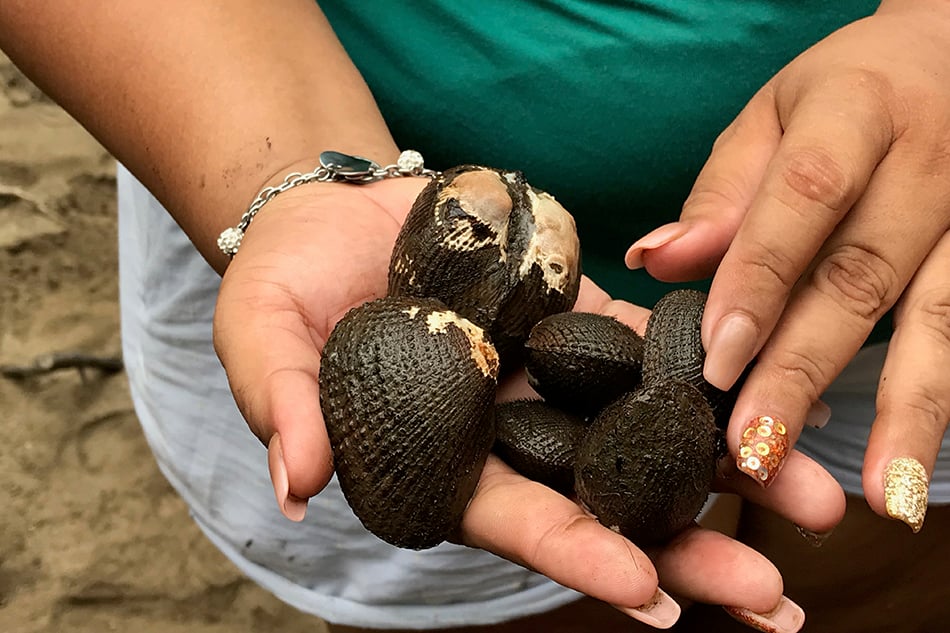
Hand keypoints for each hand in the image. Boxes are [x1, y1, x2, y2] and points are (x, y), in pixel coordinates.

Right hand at [212, 179, 841, 629]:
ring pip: (643, 427)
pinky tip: (768, 385)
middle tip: (770, 596)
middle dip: (684, 548)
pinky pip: (643, 338)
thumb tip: (293, 488)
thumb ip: (284, 410)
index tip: (648, 594)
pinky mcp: (574, 308)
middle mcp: (506, 428)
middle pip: (603, 497)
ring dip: (724, 462)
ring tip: (813, 500)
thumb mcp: (264, 343)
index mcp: (439, 460)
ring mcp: (546, 370)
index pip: (513, 519)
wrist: (330, 211)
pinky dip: (701, 364)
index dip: (576, 555)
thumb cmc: (284, 284)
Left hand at [625, 0, 949, 526]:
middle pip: (862, 276)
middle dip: (805, 370)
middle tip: (757, 449)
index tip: (715, 359)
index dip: (759, 280)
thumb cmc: (848, 91)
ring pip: (939, 319)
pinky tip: (914, 465)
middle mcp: (928, 164)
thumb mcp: (774, 114)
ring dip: (905, 413)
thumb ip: (723, 193)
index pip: (805, 198)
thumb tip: (655, 260)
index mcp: (857, 112)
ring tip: (880, 497)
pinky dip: (939, 400)